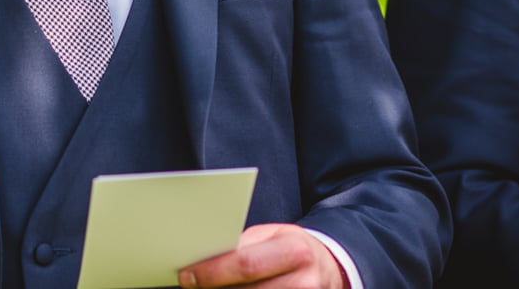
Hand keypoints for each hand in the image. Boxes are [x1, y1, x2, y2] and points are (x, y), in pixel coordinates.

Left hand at [179, 223, 346, 287]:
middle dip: (213, 288)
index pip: (246, 264)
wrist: (332, 268)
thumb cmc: (295, 248)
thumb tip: (207, 256)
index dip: (212, 272)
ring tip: (208, 288)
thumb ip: (246, 245)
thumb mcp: (275, 236)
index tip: (187, 275)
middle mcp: (304, 282)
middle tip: (191, 284)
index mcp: (295, 251)